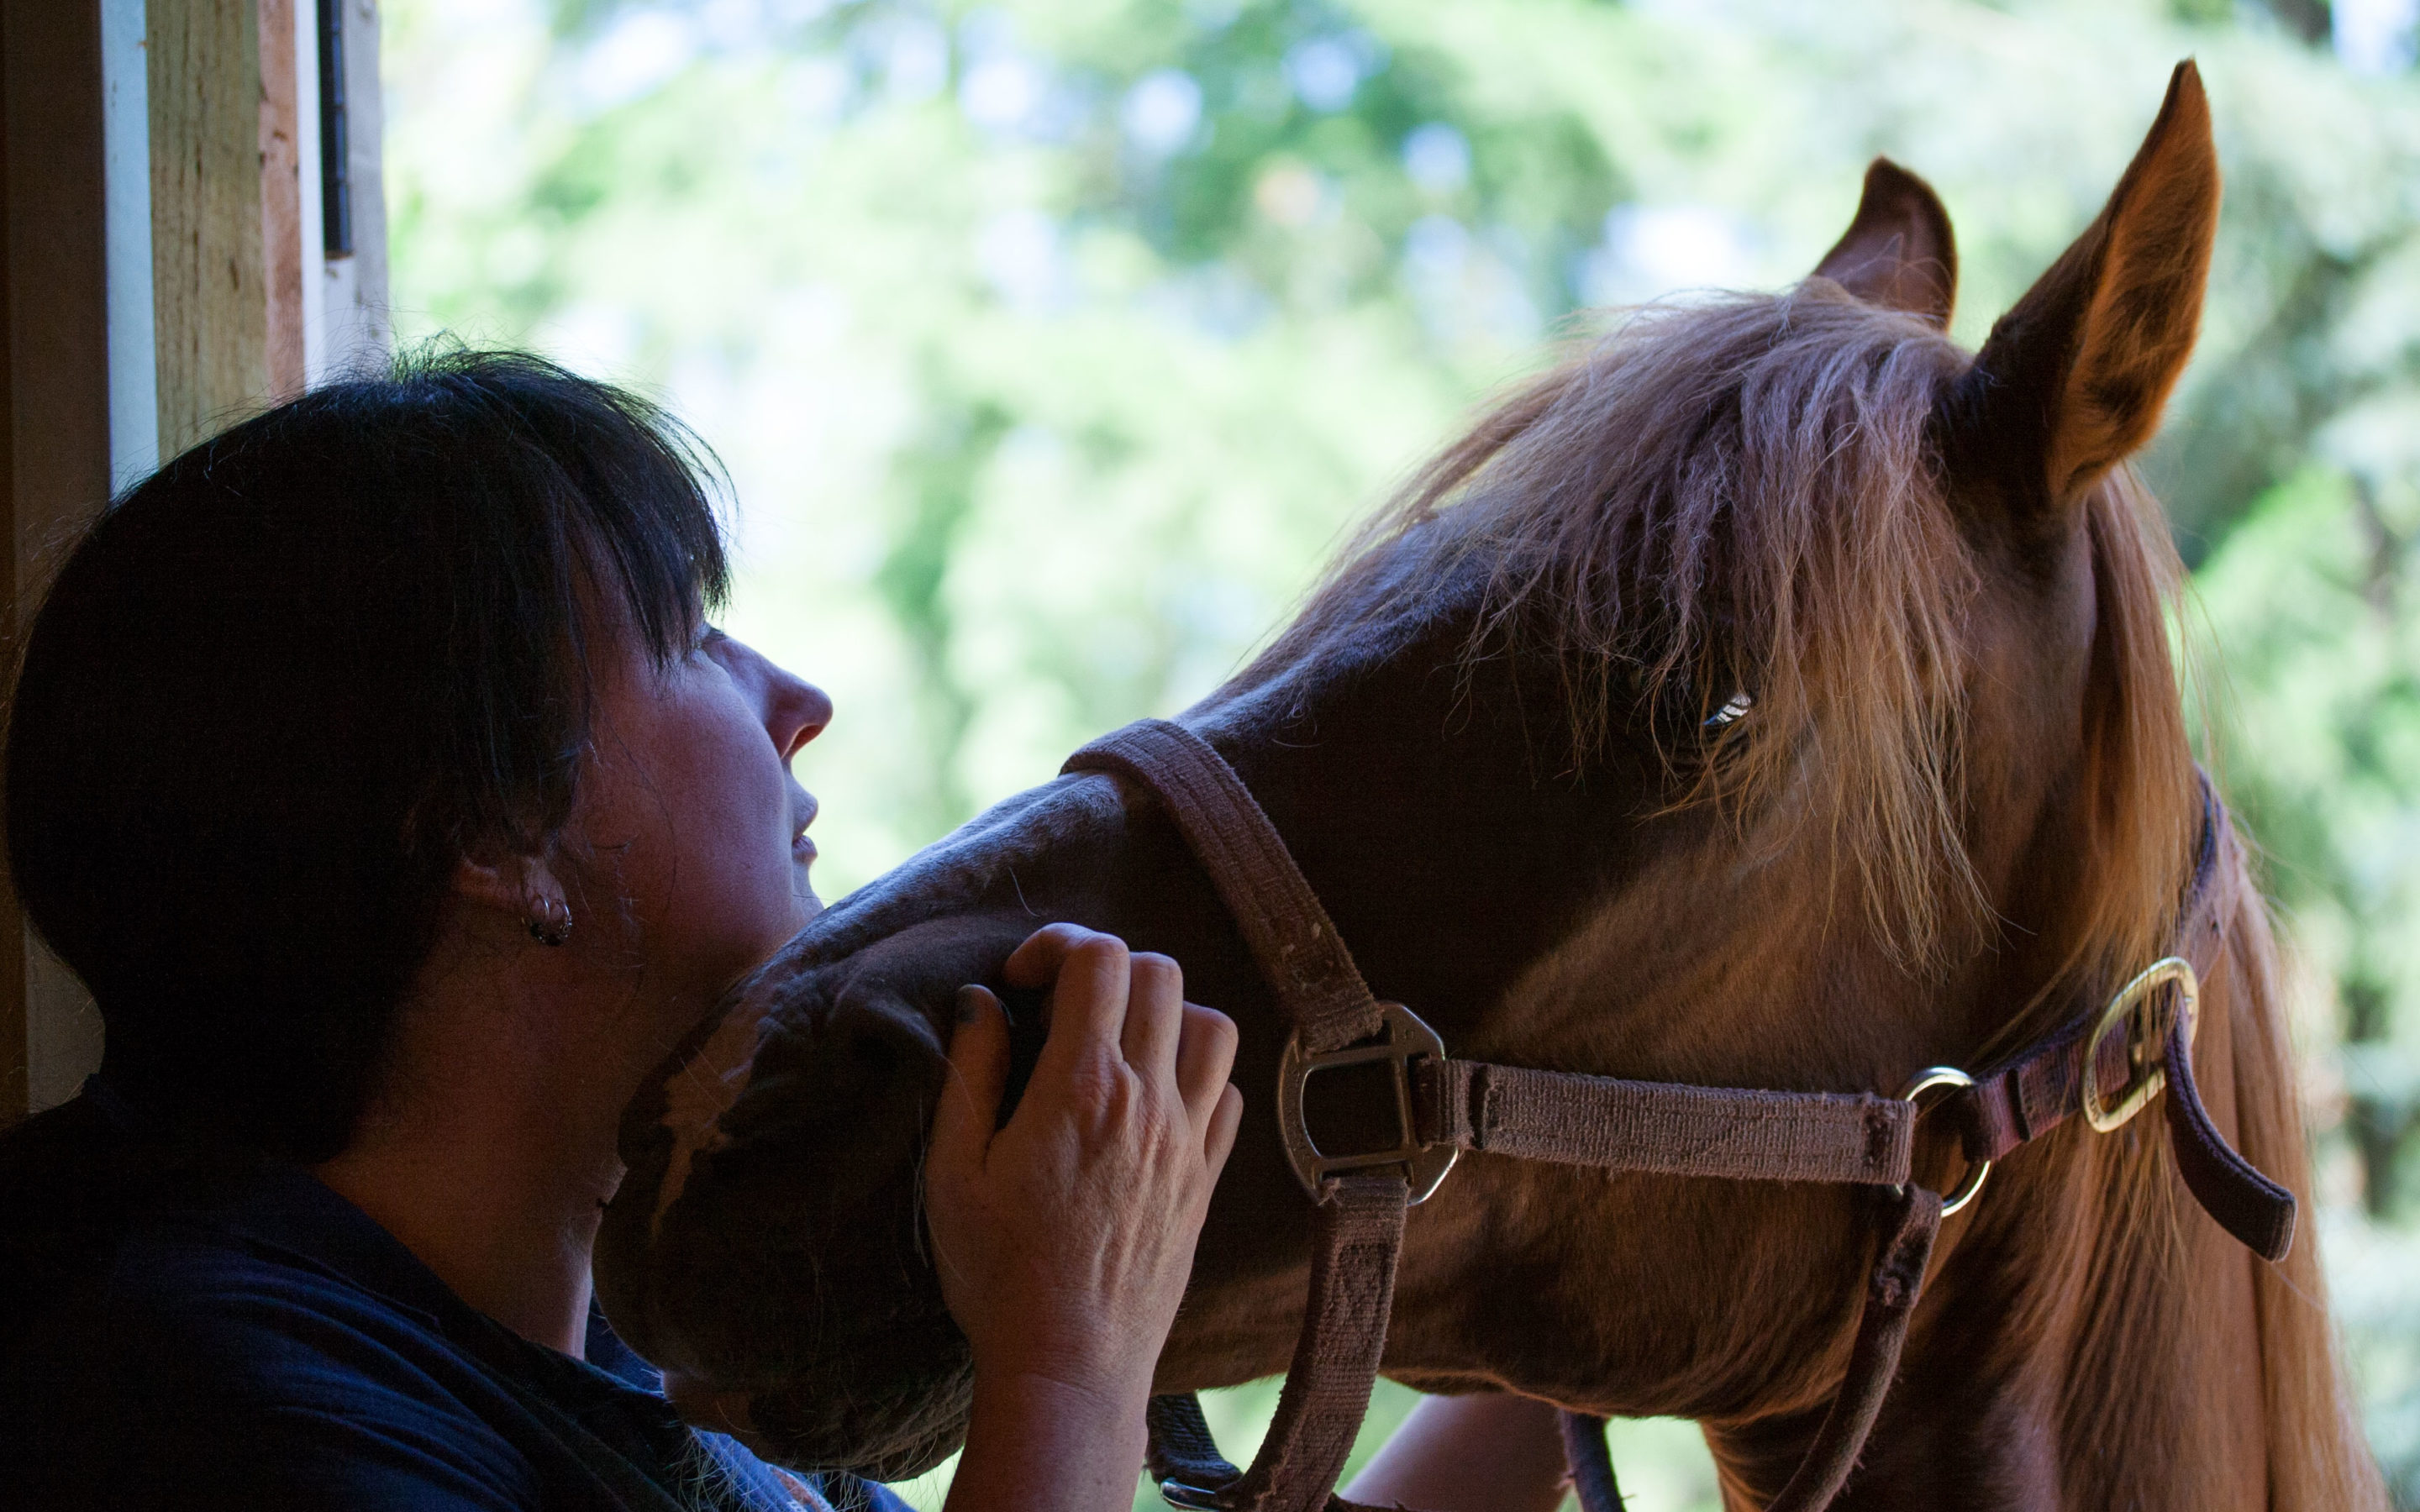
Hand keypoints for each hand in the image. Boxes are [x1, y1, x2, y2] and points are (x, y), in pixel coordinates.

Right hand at [926, 924, 1241, 1510]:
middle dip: (1107, 967)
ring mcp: (1187, 1141)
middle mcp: (1148, 1101)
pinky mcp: (1206, 1180)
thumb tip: (981, 1000)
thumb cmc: (998, 1274)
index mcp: (1081, 1087)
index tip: (1021, 980)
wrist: (1069, 1367)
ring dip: (1165, 1013)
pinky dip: (1199, 1075)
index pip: (1100, 958)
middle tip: (1061, 1005)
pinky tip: (1154, 1099)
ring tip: (1115, 1043)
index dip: (1059, 944)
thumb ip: (969, 1072)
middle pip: (1160, 975)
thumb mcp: (955, 1171)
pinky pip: (1229, 1094)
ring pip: (1212, 1026)